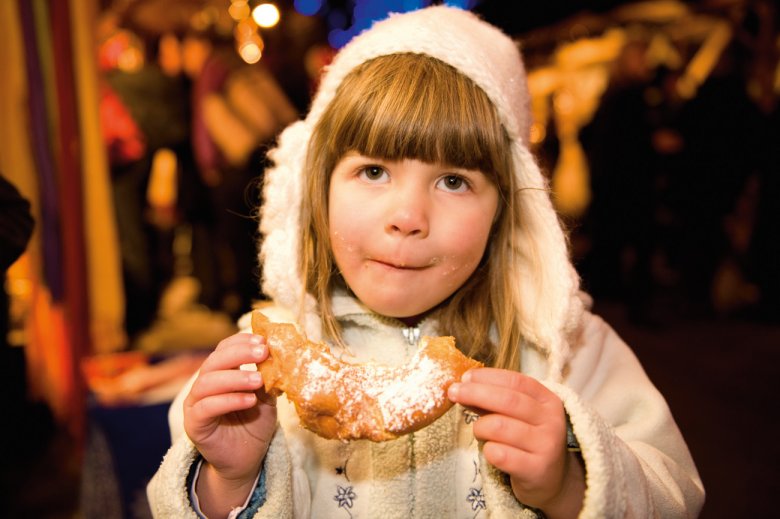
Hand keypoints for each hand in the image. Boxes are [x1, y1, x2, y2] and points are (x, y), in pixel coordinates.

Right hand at [183, 333, 276, 514]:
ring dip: (235, 378)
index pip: (223, 349)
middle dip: (239, 354)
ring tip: (258, 380)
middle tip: (262, 352)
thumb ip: (267, 378)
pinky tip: (249, 400)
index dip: (241, 342)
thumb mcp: (266, 397)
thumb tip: (276, 354)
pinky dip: (228, 400)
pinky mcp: (194, 424)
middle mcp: (204, 386)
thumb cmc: (255, 425)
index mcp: (220, 375)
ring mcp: (196, 404)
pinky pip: (206, 407)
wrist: (247, 459)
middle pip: (214, 361)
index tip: (263, 340)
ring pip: (207, 382)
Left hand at [448, 368, 584, 517]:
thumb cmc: (527, 441)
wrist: (551, 480)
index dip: (488, 377)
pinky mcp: (536, 470)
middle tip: (453, 393)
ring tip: (480, 432)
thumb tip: (463, 387)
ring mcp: (546, 446)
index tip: (465, 377)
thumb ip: (494, 401)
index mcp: (548, 401)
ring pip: (499, 426)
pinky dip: (488, 450)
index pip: (517, 381)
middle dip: (475, 393)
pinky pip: (500, 454)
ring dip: (480, 427)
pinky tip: (491, 451)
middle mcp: (551, 421)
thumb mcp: (518, 416)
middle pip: (508, 400)